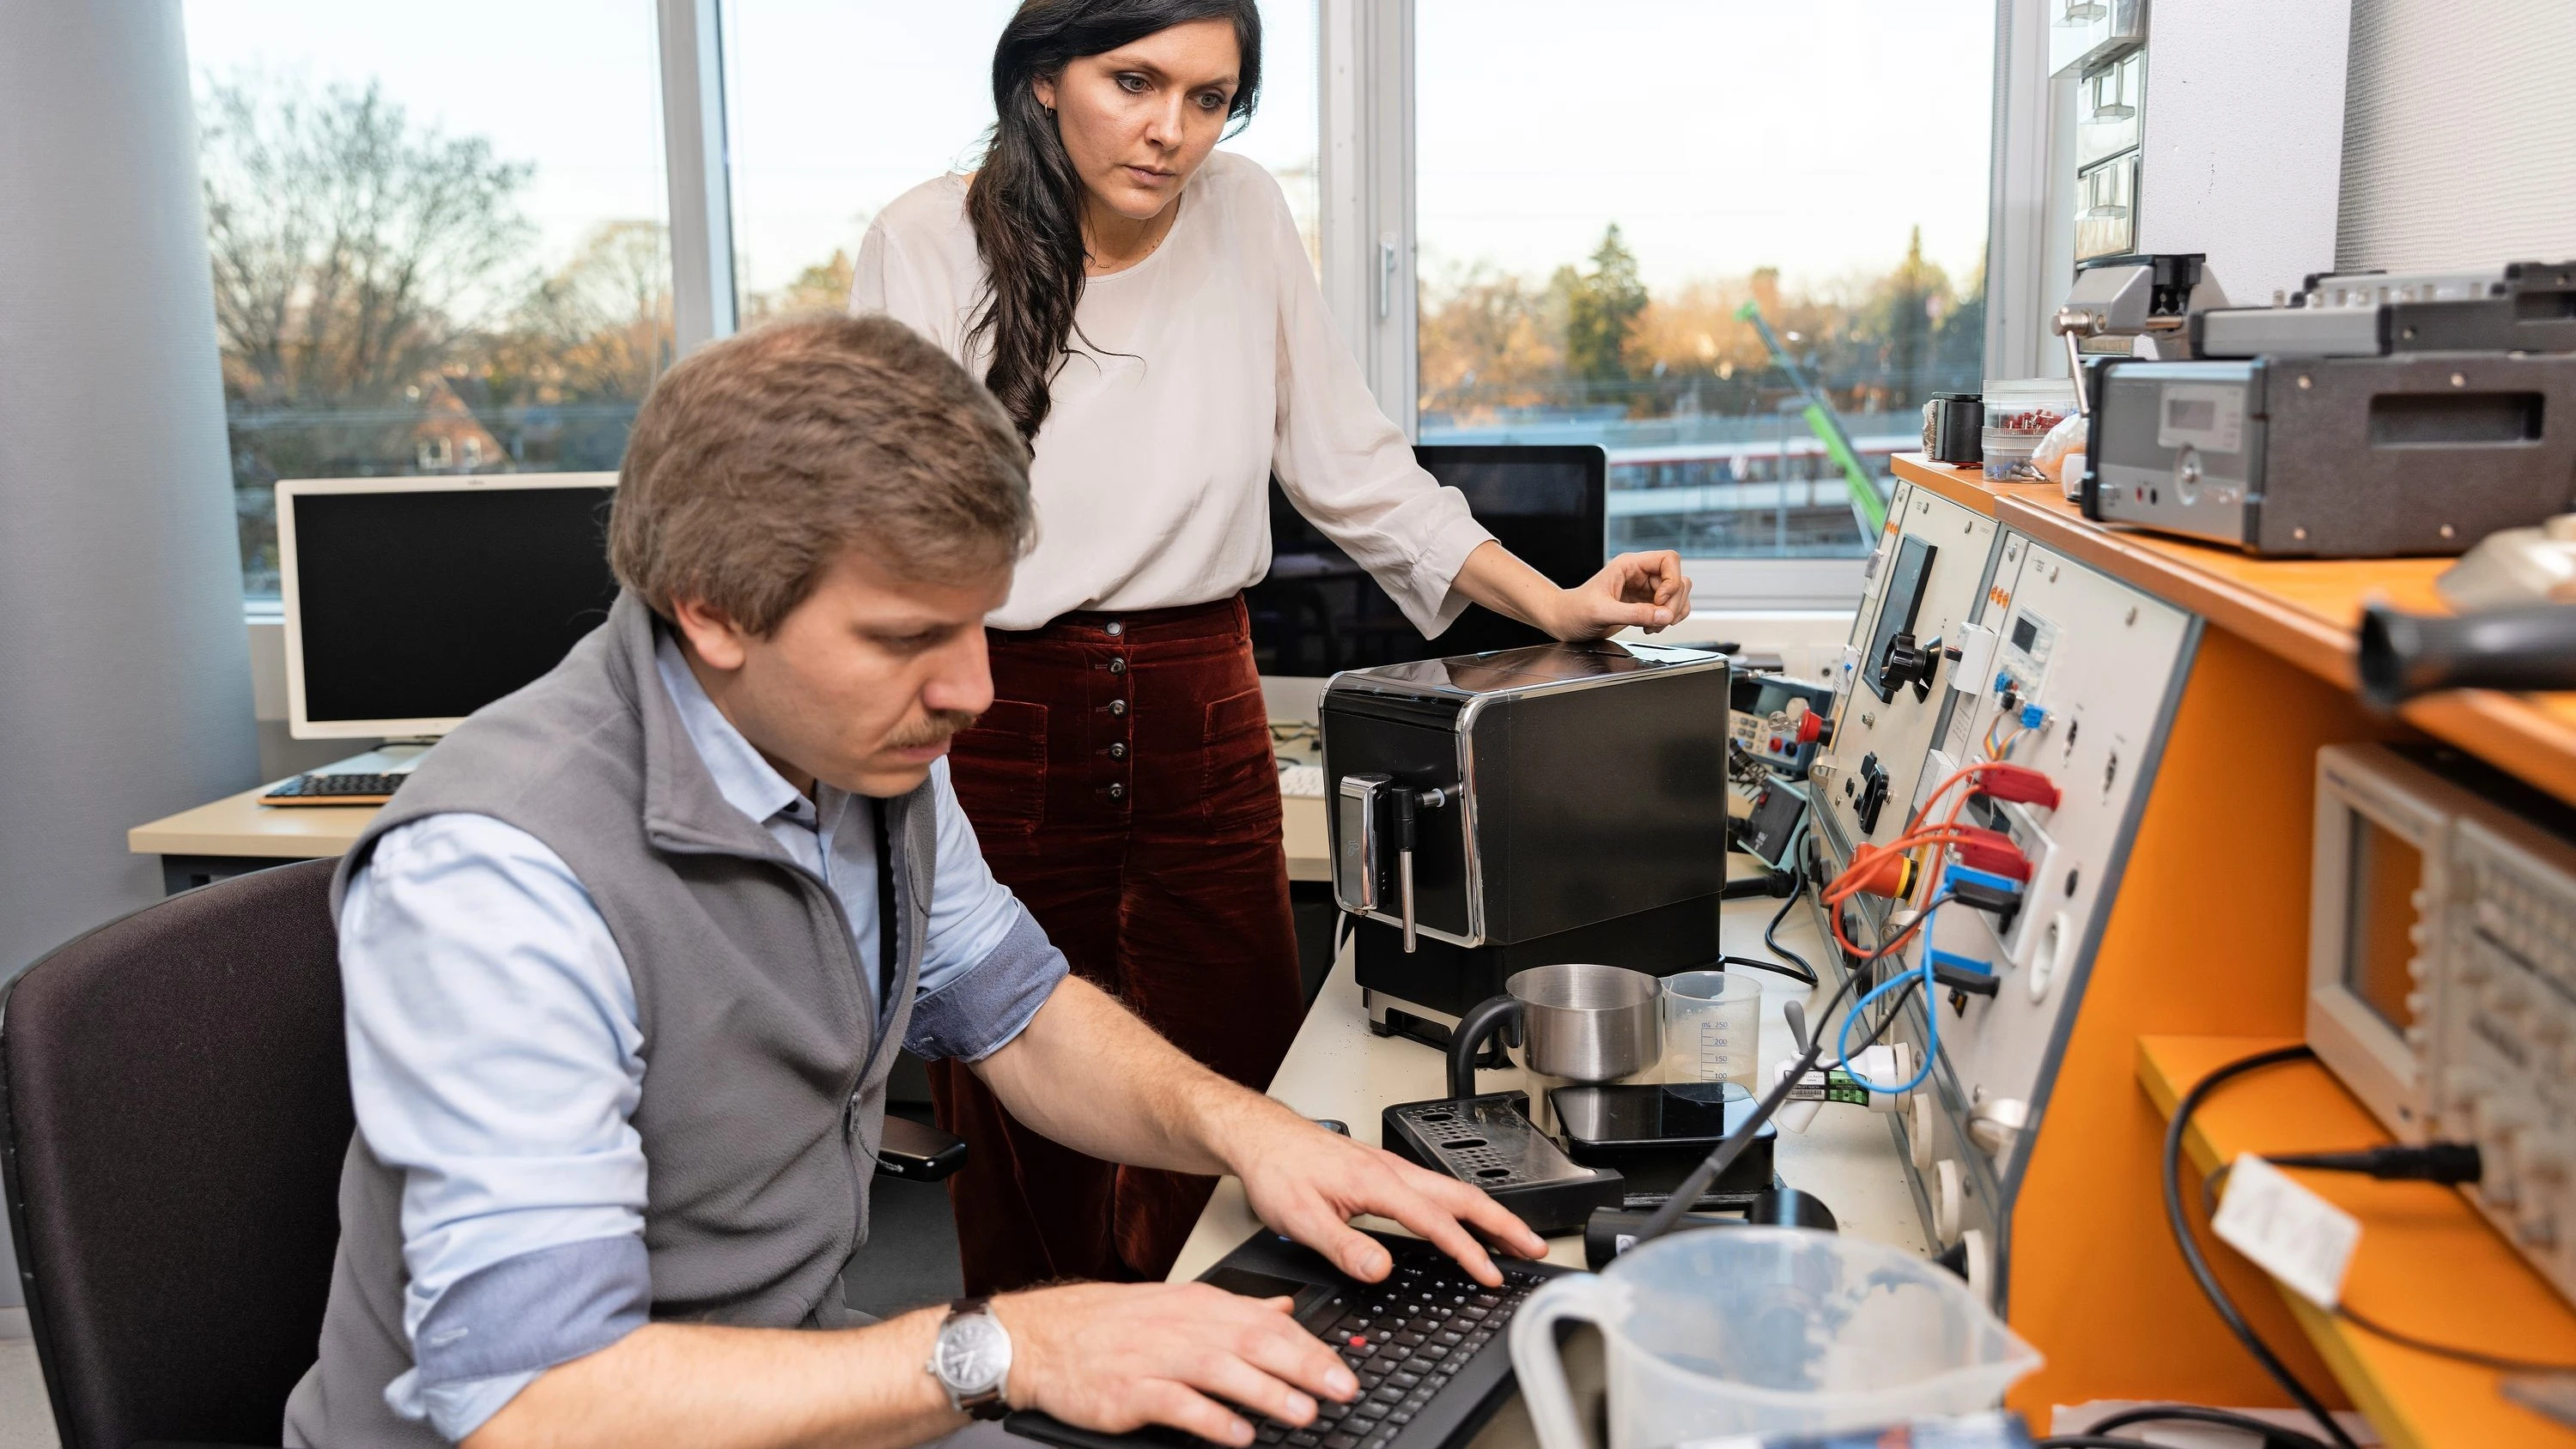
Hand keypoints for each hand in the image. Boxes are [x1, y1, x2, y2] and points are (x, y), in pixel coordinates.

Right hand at [997, 1281, 1357, 1446]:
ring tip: (1302, 1412)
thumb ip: (1235, 1309)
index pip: (1265, 1321)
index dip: (1309, 1346)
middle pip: (1252, 1342)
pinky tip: (1237, 1434)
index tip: (1343, 1369)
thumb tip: (1285, 1307)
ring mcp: (1154, 1358)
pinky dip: (1210, 1418)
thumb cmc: (1109, 1326)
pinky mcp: (1129, 1392)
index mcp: (1197, 1305)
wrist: (1039, 1337)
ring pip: (1220, 1370)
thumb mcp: (1177, 1306)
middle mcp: (1181, 1327)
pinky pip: (1176, 1404)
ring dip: (1265, 1392)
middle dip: (1303, 1366)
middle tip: (1341, 1389)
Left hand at [1225, 1113, 1548, 1286]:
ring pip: (1452, 1188)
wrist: (1259, 1137)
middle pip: (1461, 1195)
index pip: (1434, 1220)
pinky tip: (1465, 1220)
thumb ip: (1343, 1246)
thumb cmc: (1276, 1170)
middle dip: (1503, 1222)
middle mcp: (1390, 1169)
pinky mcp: (1383, 1170)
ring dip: (1488, 1213)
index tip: (1489, 1273)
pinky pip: (1435, 1187)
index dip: (1466, 1250)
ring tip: (1514, 1237)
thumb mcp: (1300, 1218)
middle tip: (1534, 1246)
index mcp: (1376, 1181)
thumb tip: (1380, 1270)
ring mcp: (1390, 1167)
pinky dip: (1463, 1205)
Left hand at [1542, 550, 1692, 639]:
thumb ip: (1634, 613)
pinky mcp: (1644, 605)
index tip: (1658, 601)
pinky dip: (1667, 620)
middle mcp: (1640, 574)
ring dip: (1672, 613)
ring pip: (1677, 594)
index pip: (1669, 559)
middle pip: (1678, 580)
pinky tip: (1650, 627)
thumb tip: (1665, 616)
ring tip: (1652, 626)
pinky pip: (1670, 608)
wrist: (1564, 622)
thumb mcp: (1602, 612)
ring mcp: (1644, 589)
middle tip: (1657, 621)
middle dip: (1673, 603)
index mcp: (1629, 565)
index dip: (1672, 580)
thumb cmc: (1574, 611)